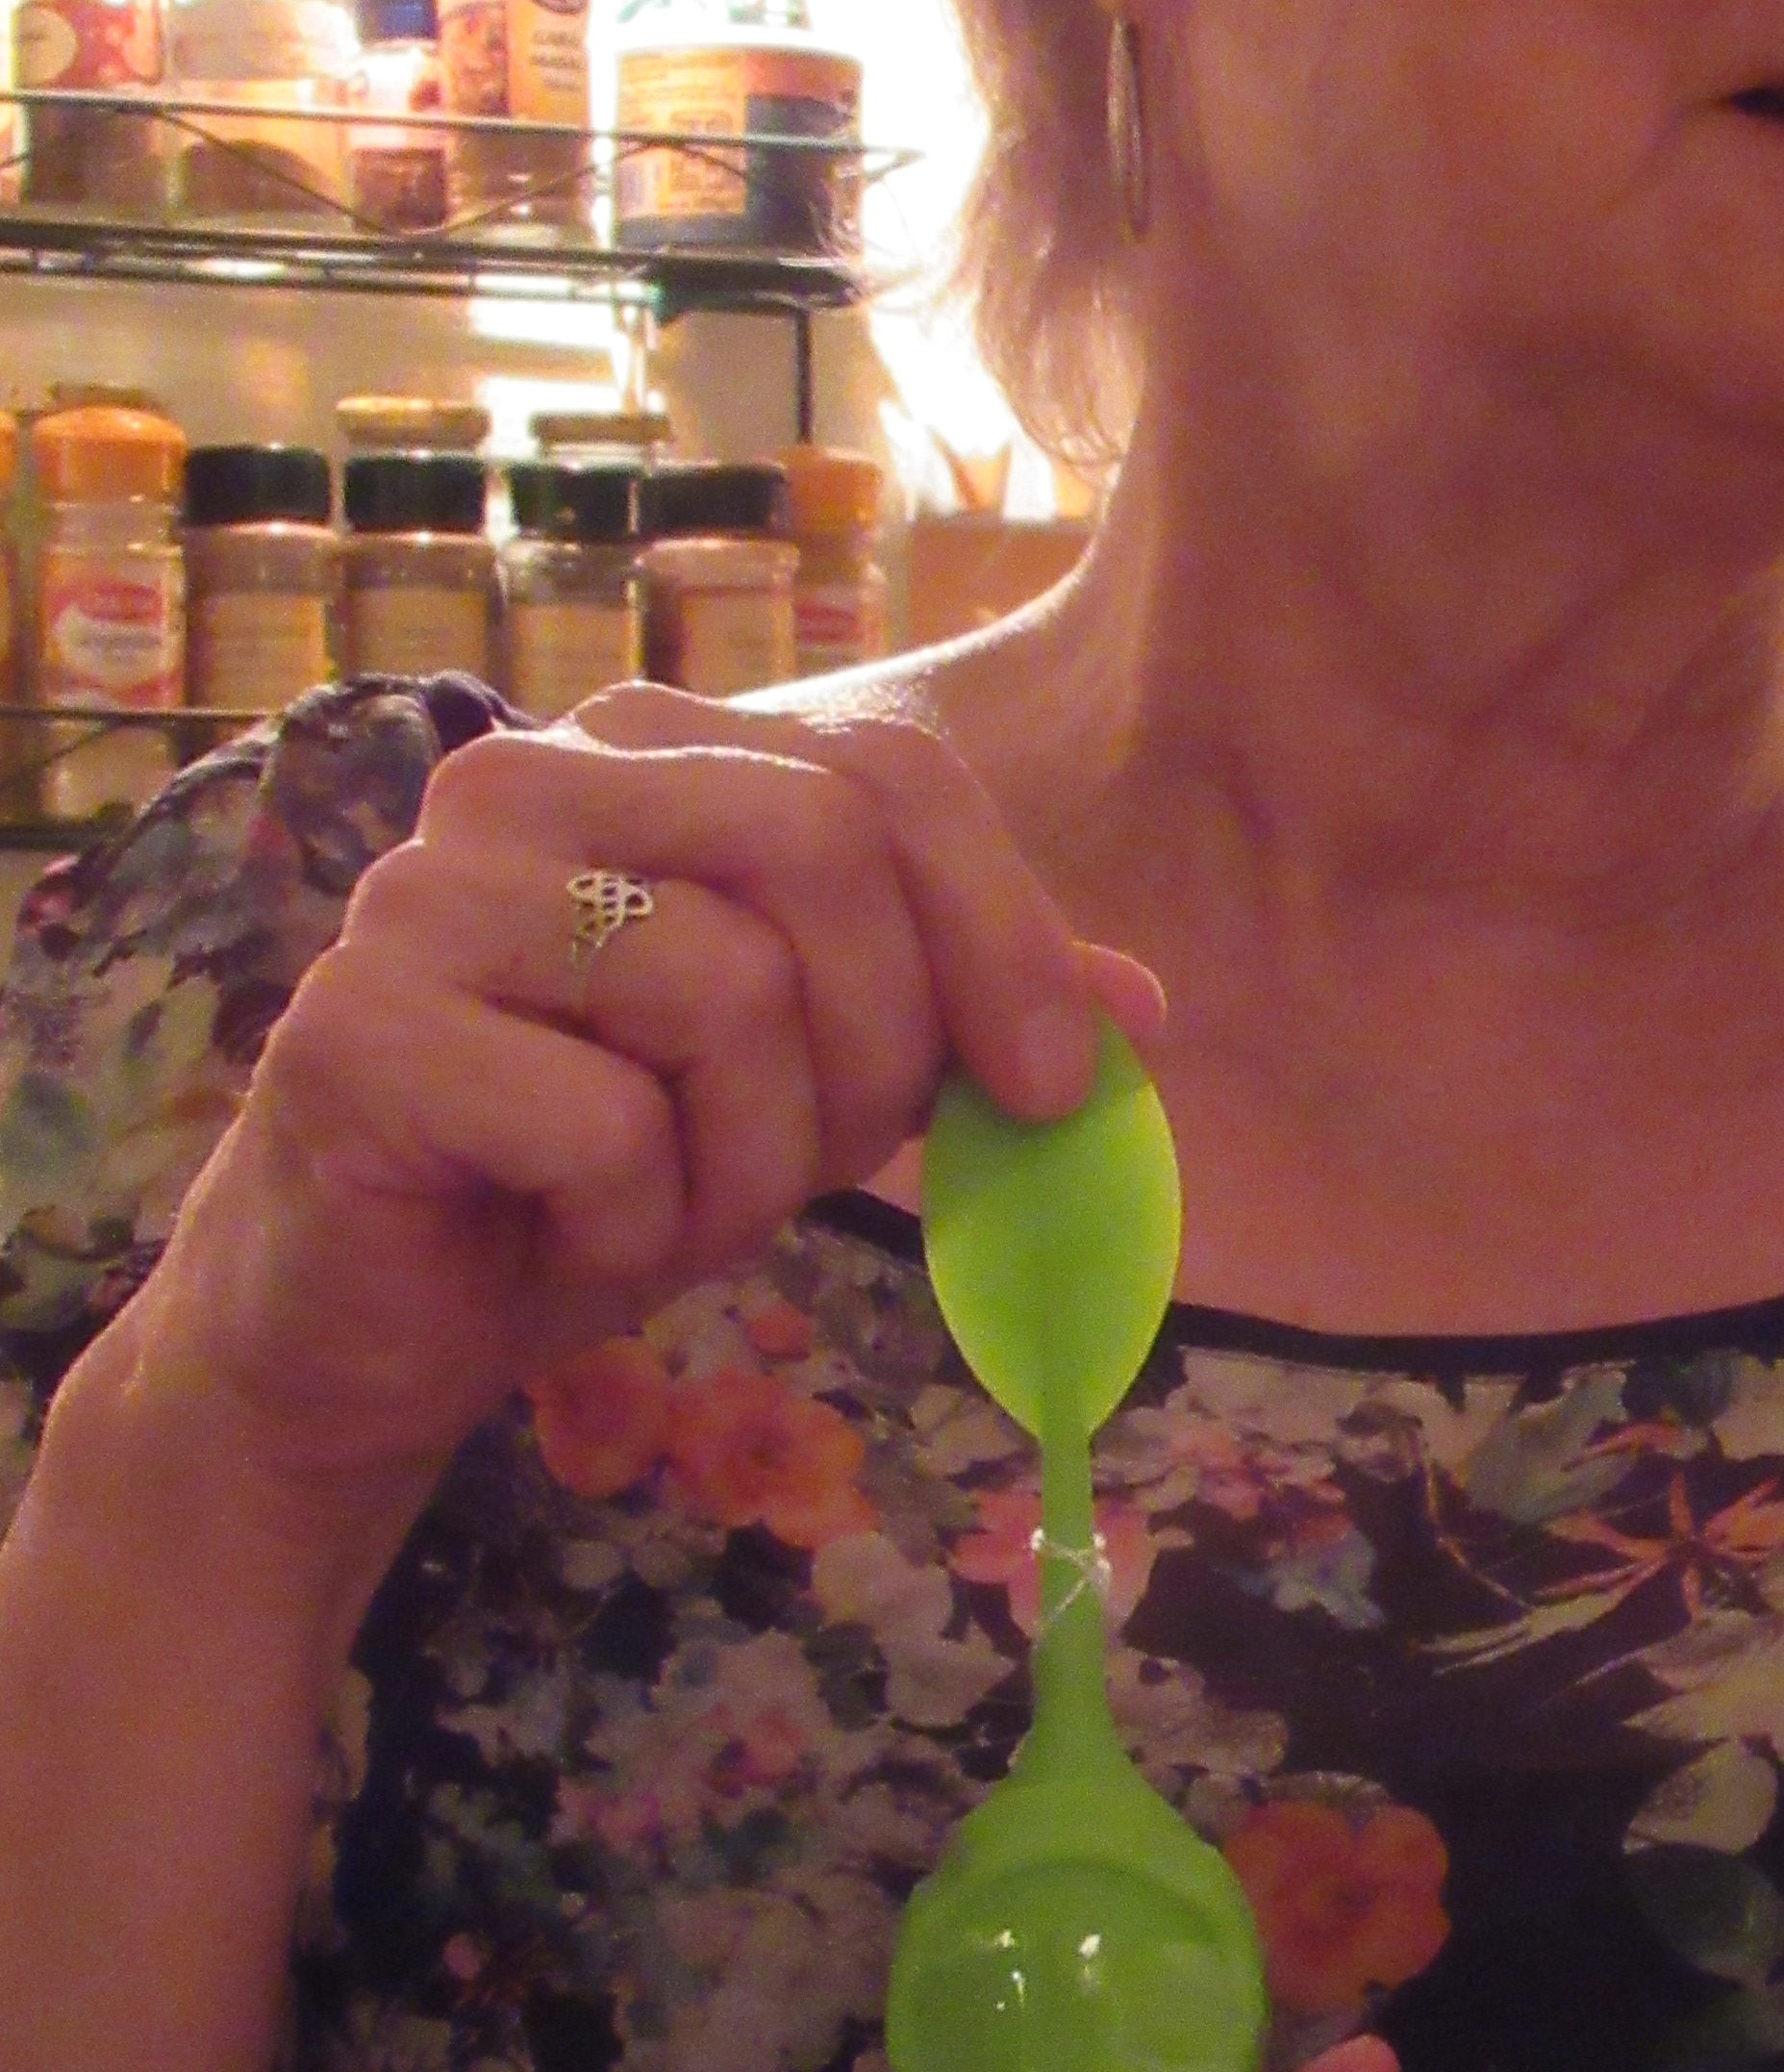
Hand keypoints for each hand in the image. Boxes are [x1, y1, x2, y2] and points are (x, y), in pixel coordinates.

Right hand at [116, 683, 1157, 1543]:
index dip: (1000, 925)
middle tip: (825, 1162)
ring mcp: (423, 894)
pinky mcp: (358, 1029)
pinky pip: (608, 1125)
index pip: (884, 770)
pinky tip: (571, 1234)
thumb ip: (955, 1016)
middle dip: (878, 1046)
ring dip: (750, 1159)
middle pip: (819, 851)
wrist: (384, 1322)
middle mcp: (520, 778)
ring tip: (673, 1201)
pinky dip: (636, 1222)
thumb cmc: (601, 1174)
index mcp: (639, 749)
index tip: (1056, 1086)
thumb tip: (1139, 1005)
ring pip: (724, 991)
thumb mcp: (815, 1084)